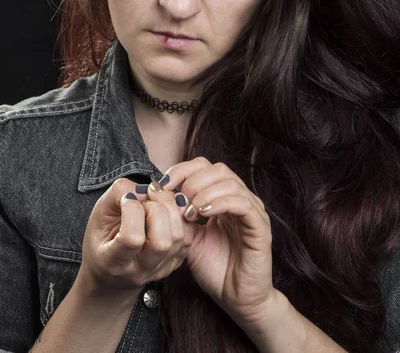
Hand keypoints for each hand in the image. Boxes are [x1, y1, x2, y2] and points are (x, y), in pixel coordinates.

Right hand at [80, 178, 195, 296]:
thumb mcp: (98, 214)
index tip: (127, 199)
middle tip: (146, 197)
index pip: (132, 238)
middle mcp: (139, 270)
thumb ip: (117, 194)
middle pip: (162, 241)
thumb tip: (145, 190)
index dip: (132, 210)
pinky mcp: (175, 262)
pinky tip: (168, 208)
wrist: (110, 274)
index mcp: (113, 261)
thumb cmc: (102, 239)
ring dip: (172, 209)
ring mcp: (160, 269)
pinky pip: (189, 237)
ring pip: (180, 238)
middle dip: (157, 208)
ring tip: (158, 200)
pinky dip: (182, 216)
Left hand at [160, 157, 275, 330]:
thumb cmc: (214, 268)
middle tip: (178, 201)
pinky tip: (203, 214)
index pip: (205, 166)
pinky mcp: (261, 226)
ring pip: (230, 182)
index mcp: (223, 197)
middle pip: (218, 169)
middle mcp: (240, 198)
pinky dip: (220, 203)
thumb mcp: (188, 237)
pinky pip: (243, 204)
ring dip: (204, 193)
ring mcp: (253, 210)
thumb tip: (156, 194)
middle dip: (192, 181)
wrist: (236, 298)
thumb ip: (178, 215)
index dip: (182, 170)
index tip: (163, 185)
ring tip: (189, 212)